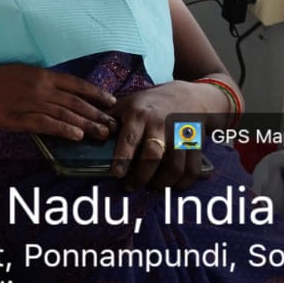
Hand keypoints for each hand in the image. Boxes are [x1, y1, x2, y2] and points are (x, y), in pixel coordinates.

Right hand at [0, 64, 117, 141]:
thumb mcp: (21, 73)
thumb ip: (42, 81)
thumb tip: (62, 91)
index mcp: (41, 74)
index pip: (76, 84)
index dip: (97, 93)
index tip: (113, 102)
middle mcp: (39, 87)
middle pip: (75, 101)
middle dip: (98, 113)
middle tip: (114, 124)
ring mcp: (29, 102)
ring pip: (65, 113)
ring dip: (86, 124)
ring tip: (102, 133)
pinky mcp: (18, 118)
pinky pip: (46, 124)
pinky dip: (63, 129)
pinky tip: (76, 135)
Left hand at [108, 80, 223, 190]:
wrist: (189, 96)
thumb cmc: (151, 103)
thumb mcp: (128, 103)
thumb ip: (110, 118)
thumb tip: (88, 133)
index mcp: (139, 114)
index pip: (130, 138)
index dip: (123, 157)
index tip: (117, 173)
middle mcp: (160, 124)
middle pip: (153, 155)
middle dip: (141, 175)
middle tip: (130, 186)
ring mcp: (180, 134)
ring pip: (174, 165)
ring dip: (162, 182)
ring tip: (151, 186)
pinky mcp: (196, 144)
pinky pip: (192, 168)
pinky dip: (184, 182)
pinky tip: (173, 186)